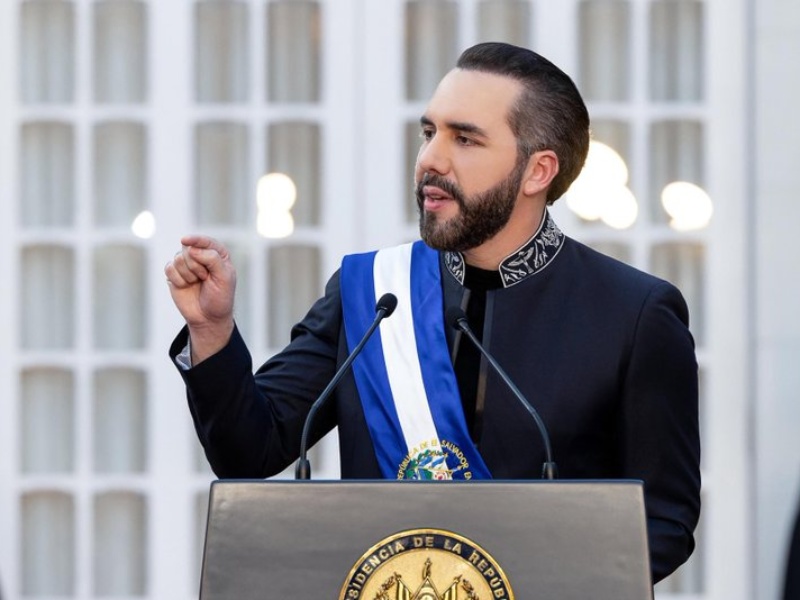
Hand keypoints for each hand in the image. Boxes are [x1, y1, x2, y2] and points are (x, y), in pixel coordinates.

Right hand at [165, 235, 236, 362]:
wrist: (208, 317)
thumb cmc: (220, 297)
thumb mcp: (224, 278)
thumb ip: (212, 259)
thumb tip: (192, 248)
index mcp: (217, 253)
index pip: (205, 241)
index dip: (195, 240)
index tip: (185, 240)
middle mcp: (200, 255)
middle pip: (189, 249)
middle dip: (195, 266)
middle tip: (205, 278)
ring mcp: (186, 264)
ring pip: (178, 258)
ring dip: (188, 274)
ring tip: (197, 283)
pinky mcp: (174, 273)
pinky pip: (169, 268)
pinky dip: (178, 279)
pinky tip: (186, 286)